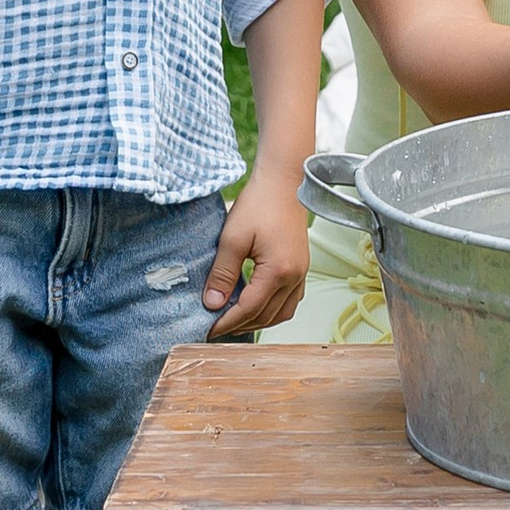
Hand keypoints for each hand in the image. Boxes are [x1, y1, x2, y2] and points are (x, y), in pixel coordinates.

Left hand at [205, 170, 310, 337]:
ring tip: (234, 320)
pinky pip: (290, 300)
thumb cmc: (259, 203)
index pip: (249, 309)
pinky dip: (273, 310)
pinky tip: (256, 305)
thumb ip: (222, 273)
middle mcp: (295, 277)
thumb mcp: (232, 238)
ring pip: (281, 313)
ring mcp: (302, 273)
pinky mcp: (302, 267)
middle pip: (266, 316)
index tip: (207, 329)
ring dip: (258, 320)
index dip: (226, 323)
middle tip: (216, 327)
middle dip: (240, 325)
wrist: (284, 181)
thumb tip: (212, 304)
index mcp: (278, 271)